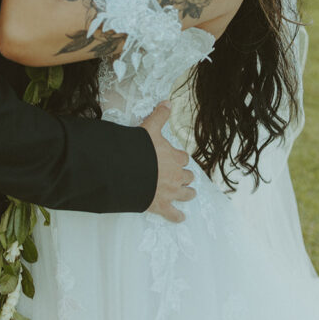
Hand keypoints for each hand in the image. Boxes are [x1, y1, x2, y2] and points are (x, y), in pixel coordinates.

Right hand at [141, 102, 195, 222]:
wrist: (129, 171)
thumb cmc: (140, 149)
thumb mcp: (150, 128)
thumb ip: (160, 115)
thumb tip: (167, 102)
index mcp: (175, 157)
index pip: (184, 157)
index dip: (181, 158)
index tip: (178, 159)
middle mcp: (176, 175)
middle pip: (188, 177)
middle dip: (186, 176)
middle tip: (183, 176)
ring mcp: (170, 192)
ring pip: (186, 194)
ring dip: (188, 193)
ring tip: (189, 194)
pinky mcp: (161, 206)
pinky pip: (173, 214)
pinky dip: (177, 217)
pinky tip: (181, 218)